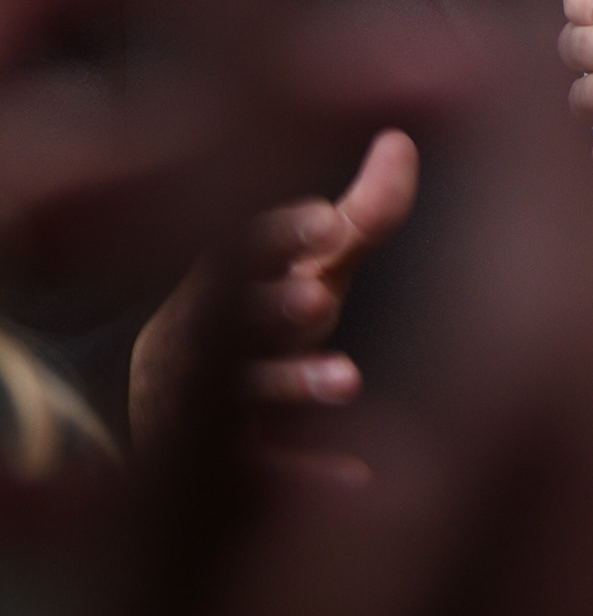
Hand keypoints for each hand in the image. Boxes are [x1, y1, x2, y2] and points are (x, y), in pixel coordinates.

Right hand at [129, 128, 420, 478]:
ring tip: (349, 380)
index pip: (239, 250)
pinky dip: (303, 474)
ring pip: (239, 393)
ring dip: (290, 384)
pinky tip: (356, 477)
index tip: (327, 221)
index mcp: (224, 280)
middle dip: (267, 306)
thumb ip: (358, 217)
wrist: (167, 422)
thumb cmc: (257, 328)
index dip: (278, 235)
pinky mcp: (215, 468)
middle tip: (318, 296)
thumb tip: (402, 138)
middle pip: (227, 318)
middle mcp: (204, 337)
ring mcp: (202, 404)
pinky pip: (257, 472)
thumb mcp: (304, 272)